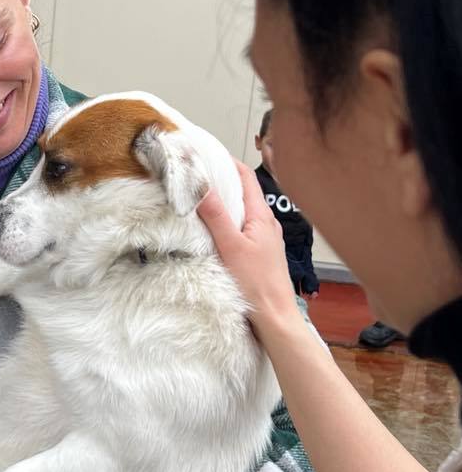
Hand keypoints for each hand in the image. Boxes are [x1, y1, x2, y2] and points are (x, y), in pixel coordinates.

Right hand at [197, 161, 303, 343]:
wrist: (275, 318)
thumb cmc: (257, 284)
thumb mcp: (231, 246)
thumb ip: (216, 216)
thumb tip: (201, 185)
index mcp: (262, 217)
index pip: (245, 177)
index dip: (226, 161)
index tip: (205, 153)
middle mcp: (266, 224)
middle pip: (243, 192)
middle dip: (221, 179)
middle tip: (196, 173)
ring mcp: (264, 239)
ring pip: (242, 211)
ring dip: (223, 202)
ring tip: (199, 197)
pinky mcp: (259, 254)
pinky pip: (241, 228)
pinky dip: (226, 221)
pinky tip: (212, 230)